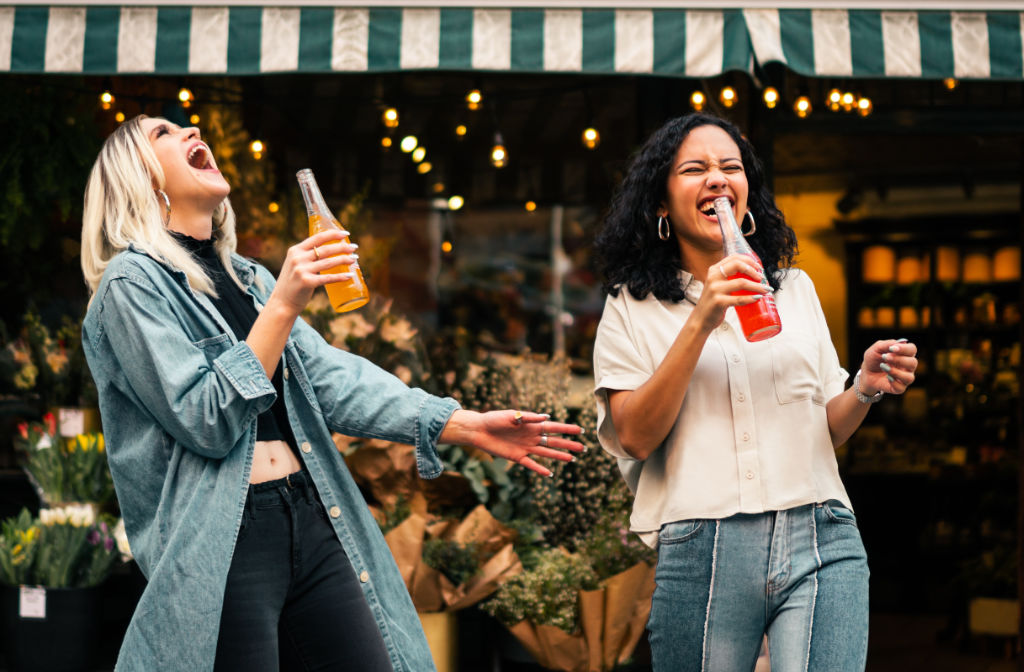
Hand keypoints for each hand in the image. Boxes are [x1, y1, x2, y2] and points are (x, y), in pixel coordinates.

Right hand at [268, 230, 358, 313]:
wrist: (282, 302)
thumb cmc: (293, 283)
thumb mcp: (295, 264)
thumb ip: (307, 256)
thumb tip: (330, 250)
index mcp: (295, 250)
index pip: (317, 237)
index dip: (333, 234)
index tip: (346, 234)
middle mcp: (298, 258)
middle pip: (325, 249)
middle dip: (342, 247)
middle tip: (354, 248)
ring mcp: (301, 270)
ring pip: (329, 262)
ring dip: (344, 259)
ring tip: (355, 259)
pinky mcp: (307, 282)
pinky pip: (328, 278)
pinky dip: (340, 277)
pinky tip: (350, 275)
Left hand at [440, 409, 585, 476]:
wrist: (479, 430)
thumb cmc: (494, 419)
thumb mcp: (510, 415)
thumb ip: (527, 417)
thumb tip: (545, 417)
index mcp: (532, 424)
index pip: (553, 427)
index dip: (566, 429)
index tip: (580, 431)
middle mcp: (531, 436)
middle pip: (553, 441)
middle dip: (568, 444)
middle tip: (582, 448)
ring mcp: (525, 448)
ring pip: (546, 453)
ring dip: (558, 456)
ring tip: (572, 459)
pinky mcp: (517, 457)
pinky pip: (531, 464)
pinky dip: (540, 469)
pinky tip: (550, 473)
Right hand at [691, 254, 769, 332]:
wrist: (700, 319)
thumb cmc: (713, 302)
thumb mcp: (717, 285)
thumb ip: (728, 278)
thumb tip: (752, 276)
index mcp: (714, 270)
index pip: (734, 258)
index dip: (749, 260)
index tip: (758, 268)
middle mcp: (713, 277)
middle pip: (738, 265)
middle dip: (753, 271)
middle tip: (761, 278)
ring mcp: (715, 289)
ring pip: (741, 282)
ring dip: (757, 286)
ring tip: (766, 290)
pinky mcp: (718, 302)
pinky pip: (739, 299)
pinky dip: (750, 298)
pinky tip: (757, 298)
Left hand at [860, 338, 917, 394]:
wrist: (866, 373)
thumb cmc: (874, 359)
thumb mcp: (876, 349)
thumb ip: (888, 344)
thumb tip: (902, 342)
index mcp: (905, 354)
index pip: (912, 349)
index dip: (905, 349)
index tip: (892, 348)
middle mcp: (908, 366)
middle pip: (913, 363)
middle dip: (899, 360)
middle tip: (885, 357)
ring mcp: (904, 378)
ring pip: (909, 377)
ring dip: (896, 372)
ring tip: (884, 367)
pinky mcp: (899, 388)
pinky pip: (901, 387)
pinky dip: (893, 382)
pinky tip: (887, 377)